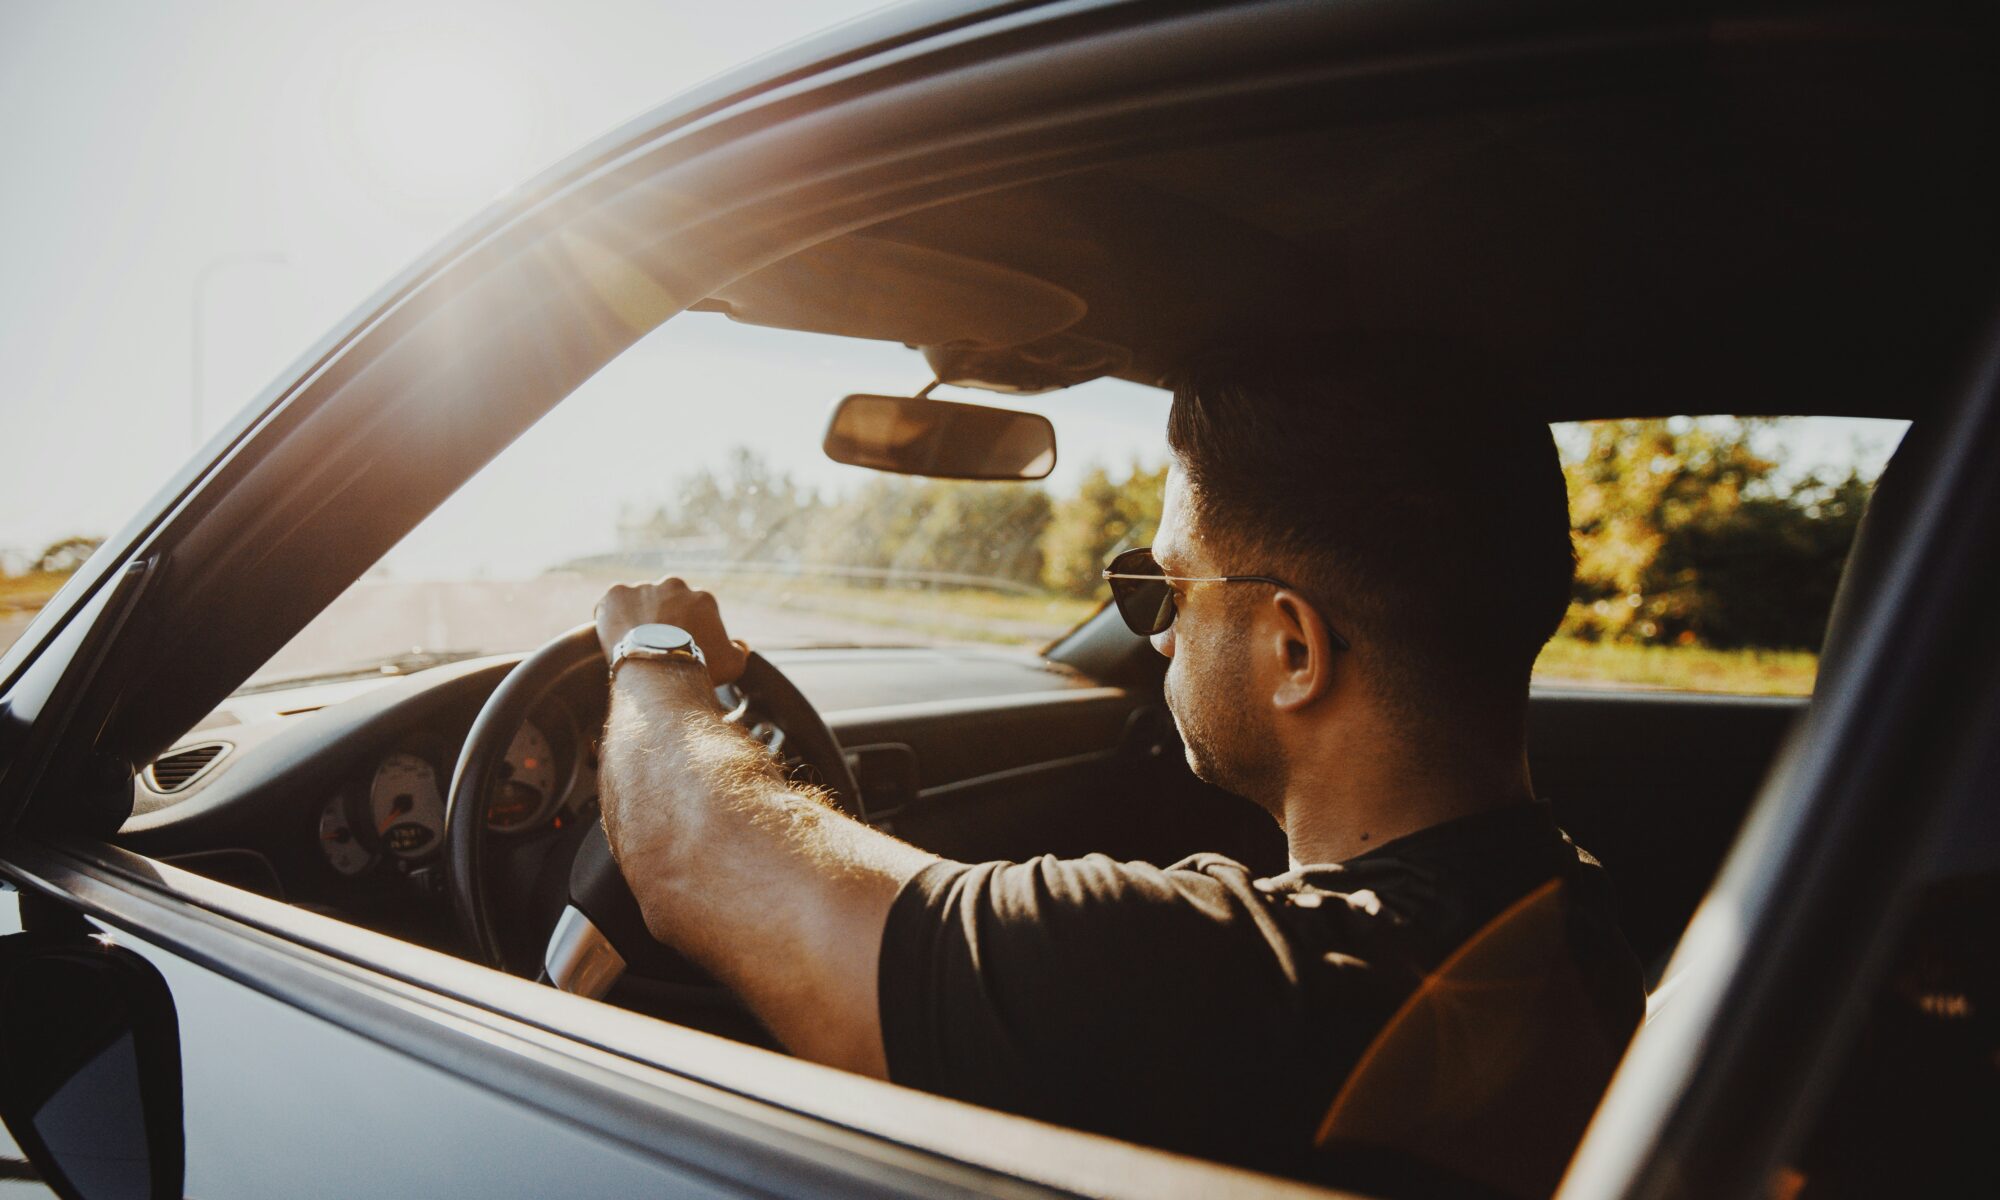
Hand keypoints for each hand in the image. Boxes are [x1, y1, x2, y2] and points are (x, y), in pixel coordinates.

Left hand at [593, 576, 749, 686]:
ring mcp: (644, 587)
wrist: (660, 668)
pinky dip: (611, 618)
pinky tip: (615, 639)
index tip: (678, 647)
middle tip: (655, 646)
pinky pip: (611, 605)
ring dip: (637, 617)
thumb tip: (740, 644)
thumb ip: (739, 651)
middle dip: (662, 618)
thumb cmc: (699, 667)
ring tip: (633, 645)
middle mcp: (675, 585)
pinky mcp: (616, 594)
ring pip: (638, 602)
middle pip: (666, 602)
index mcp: (702, 598)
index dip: (686, 630)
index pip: (694, 611)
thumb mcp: (733, 664)